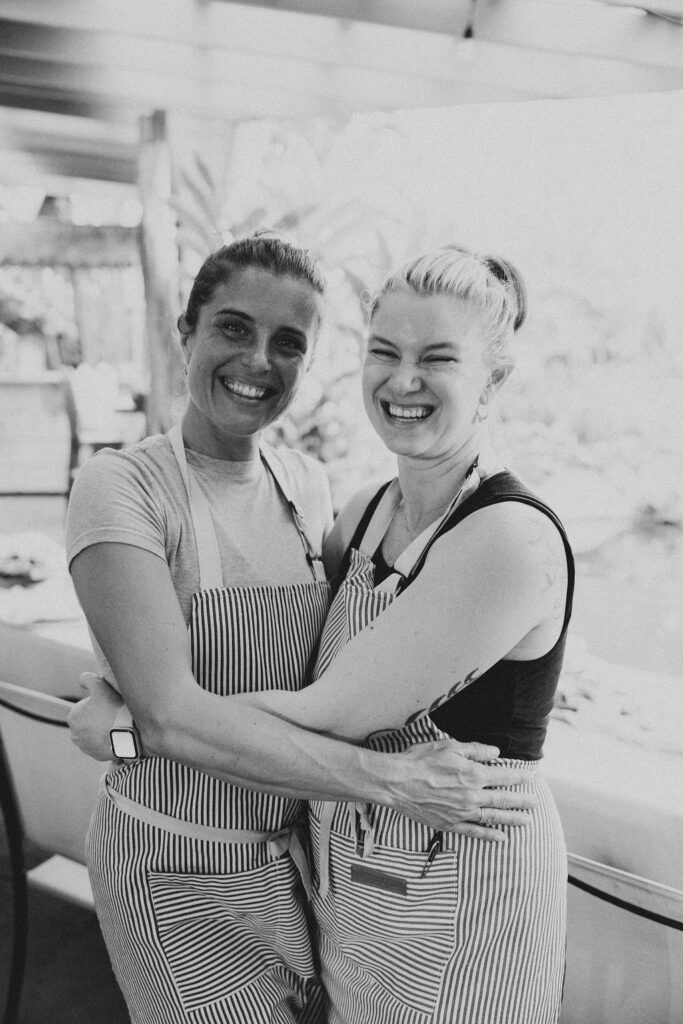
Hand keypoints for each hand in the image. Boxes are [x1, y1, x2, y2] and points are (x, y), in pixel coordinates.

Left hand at [67, 672, 123, 760]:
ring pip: (93, 734)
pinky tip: (115, 734)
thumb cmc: (112, 708)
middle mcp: (74, 735)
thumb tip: (82, 678)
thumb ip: (88, 678)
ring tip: (115, 725)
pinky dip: (106, 741)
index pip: (84, 708)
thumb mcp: (100, 686)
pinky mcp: (96, 756)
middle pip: (88, 722)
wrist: (126, 732)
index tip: (108, 704)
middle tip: (112, 713)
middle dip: (97, 718)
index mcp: (73, 718)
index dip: (97, 704)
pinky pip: (100, 745)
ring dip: (101, 730)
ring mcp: (85, 747)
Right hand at [389, 739, 537, 841]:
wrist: (396, 782)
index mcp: (473, 774)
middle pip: (503, 800)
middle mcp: (471, 796)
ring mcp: (461, 813)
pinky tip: (501, 837)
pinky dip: (489, 835)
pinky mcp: (449, 824)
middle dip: (522, 801)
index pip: (503, 776)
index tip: (531, 777)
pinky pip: (474, 832)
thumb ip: (475, 750)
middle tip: (535, 803)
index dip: (519, 776)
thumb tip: (495, 752)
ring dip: (512, 820)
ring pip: (493, 818)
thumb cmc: (420, 760)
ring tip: (527, 822)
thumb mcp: (449, 746)